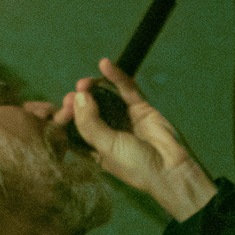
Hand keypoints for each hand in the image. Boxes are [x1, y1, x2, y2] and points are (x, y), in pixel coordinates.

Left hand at [60, 59, 216, 221]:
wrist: (170, 169)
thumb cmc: (136, 166)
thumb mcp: (105, 147)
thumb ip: (90, 122)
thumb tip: (79, 95)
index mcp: (95, 149)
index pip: (75, 128)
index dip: (68, 115)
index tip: (64, 105)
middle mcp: (107, 133)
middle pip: (88, 110)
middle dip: (80, 100)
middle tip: (76, 91)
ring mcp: (123, 119)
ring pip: (104, 97)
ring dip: (93, 87)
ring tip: (85, 82)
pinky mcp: (139, 108)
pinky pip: (124, 89)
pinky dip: (115, 76)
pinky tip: (105, 65)